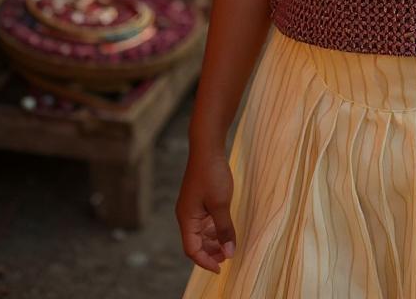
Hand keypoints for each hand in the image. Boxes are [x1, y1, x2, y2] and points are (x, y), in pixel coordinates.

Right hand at [176, 151, 235, 273]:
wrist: (207, 147)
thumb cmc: (212, 174)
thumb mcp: (221, 204)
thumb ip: (224, 229)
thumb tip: (229, 253)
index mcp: (186, 218)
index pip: (192, 250)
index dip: (206, 261)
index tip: (221, 268)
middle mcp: (186, 215)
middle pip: (195, 243)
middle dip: (210, 253)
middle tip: (228, 258)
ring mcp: (192, 207)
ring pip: (201, 232)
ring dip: (214, 241)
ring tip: (229, 246)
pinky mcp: (199, 199)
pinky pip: (205, 221)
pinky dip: (215, 228)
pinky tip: (226, 229)